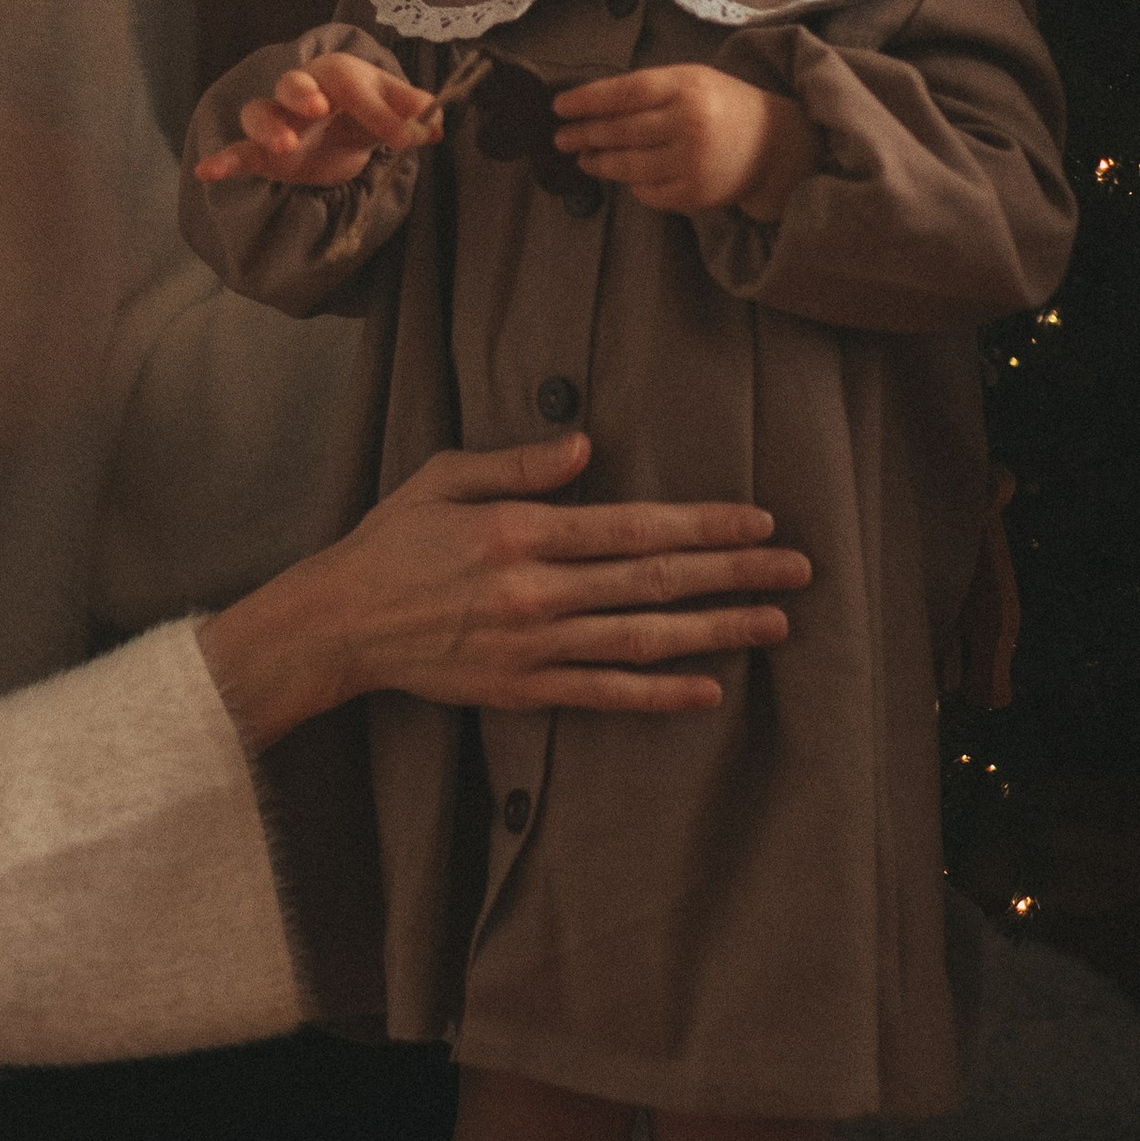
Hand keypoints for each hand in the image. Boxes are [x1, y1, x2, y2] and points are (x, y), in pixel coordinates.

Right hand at [193, 52, 440, 189]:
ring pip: (260, 113)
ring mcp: (279, 121)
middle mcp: (302, 91)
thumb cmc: (369, 107)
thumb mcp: (399, 106)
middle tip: (318, 108)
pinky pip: (239, 153)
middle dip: (301, 92)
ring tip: (286, 146)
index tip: (406, 140)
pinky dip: (223, 161)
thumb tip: (434, 122)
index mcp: (337, 73)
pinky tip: (208, 171)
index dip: (378, 112)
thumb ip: (417, 111)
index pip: (352, 85)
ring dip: (269, 126)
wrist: (344, 124)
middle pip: (291, 83)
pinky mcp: (264, 153)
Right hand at [197, 428, 809, 746]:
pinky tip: (709, 689)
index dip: (703, 524)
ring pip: (643, 640)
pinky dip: (659, 694)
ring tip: (776, 623)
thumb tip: (586, 446)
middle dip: (734, 573)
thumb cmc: (392, 541)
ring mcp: (532, 647)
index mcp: (520, 531)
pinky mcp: (523, 690)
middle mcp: (535, 591)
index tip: (758, 520)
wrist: (341, 624)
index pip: (633, 526)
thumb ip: (519, 465)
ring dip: (717, 631)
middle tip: (798, 568)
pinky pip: (605, 693)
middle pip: (654, 581)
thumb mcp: (444, 477)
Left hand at [553, 65, 819, 221]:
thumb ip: (648, 90)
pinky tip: (625, 175)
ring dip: (599, 162)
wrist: (775, 144)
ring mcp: (692, 163)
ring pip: (628, 166)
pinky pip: (646, 192)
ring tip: (584, 158)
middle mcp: (689, 124)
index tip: (559, 107)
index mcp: (687, 87)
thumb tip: (591, 105)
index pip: (625, 92)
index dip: (587, 100)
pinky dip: (632, 183)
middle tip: (561, 137)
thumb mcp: (692, 81)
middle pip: (620, 131)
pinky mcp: (694, 194)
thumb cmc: (722, 105)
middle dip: (584, 135)